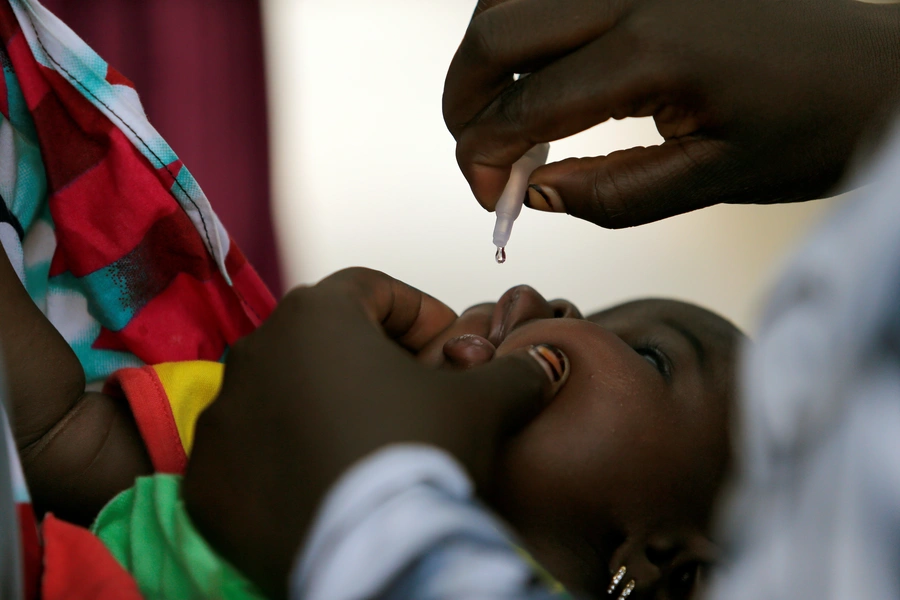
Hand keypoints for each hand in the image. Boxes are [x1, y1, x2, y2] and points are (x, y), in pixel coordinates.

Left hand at [182, 268, 568, 597]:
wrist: (372, 552)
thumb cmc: (421, 455)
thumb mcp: (483, 403)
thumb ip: (514, 369)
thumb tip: (544, 361)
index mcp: (316, 314)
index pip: (373, 288)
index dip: (421, 313)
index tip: (451, 347)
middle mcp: (255, 352)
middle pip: (325, 339)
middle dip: (373, 360)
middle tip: (416, 397)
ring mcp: (222, 416)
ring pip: (283, 394)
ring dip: (326, 406)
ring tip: (371, 443)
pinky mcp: (207, 479)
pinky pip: (250, 453)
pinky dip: (286, 458)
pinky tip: (327, 482)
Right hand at [444, 0, 899, 227]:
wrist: (876, 68)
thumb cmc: (811, 127)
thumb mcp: (712, 180)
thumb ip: (610, 194)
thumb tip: (532, 194)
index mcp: (653, 50)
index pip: (524, 105)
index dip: (483, 158)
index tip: (488, 196)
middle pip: (495, 33)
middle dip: (464, 103)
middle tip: (476, 155)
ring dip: (487, 57)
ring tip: (502, 113)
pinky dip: (524, 24)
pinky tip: (539, 67)